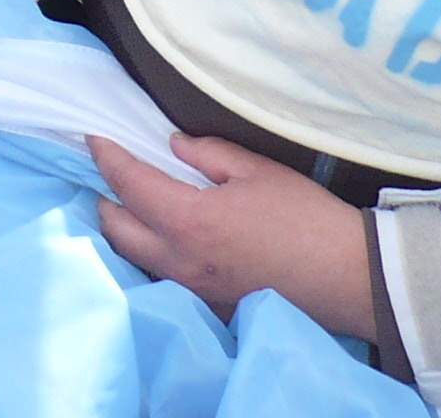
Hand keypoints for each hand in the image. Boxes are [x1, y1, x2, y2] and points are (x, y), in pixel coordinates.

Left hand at [90, 134, 375, 340]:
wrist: (347, 276)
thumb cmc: (304, 216)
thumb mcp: (256, 170)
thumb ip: (206, 153)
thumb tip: (172, 146)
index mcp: (186, 221)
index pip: (128, 184)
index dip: (106, 156)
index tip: (93, 136)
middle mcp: (179, 261)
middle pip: (116, 229)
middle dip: (105, 197)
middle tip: (110, 172)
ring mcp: (193, 289)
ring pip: (136, 258)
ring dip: (124, 229)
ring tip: (129, 203)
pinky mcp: (210, 305)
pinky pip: (164, 277)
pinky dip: (153, 253)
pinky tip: (165, 237)